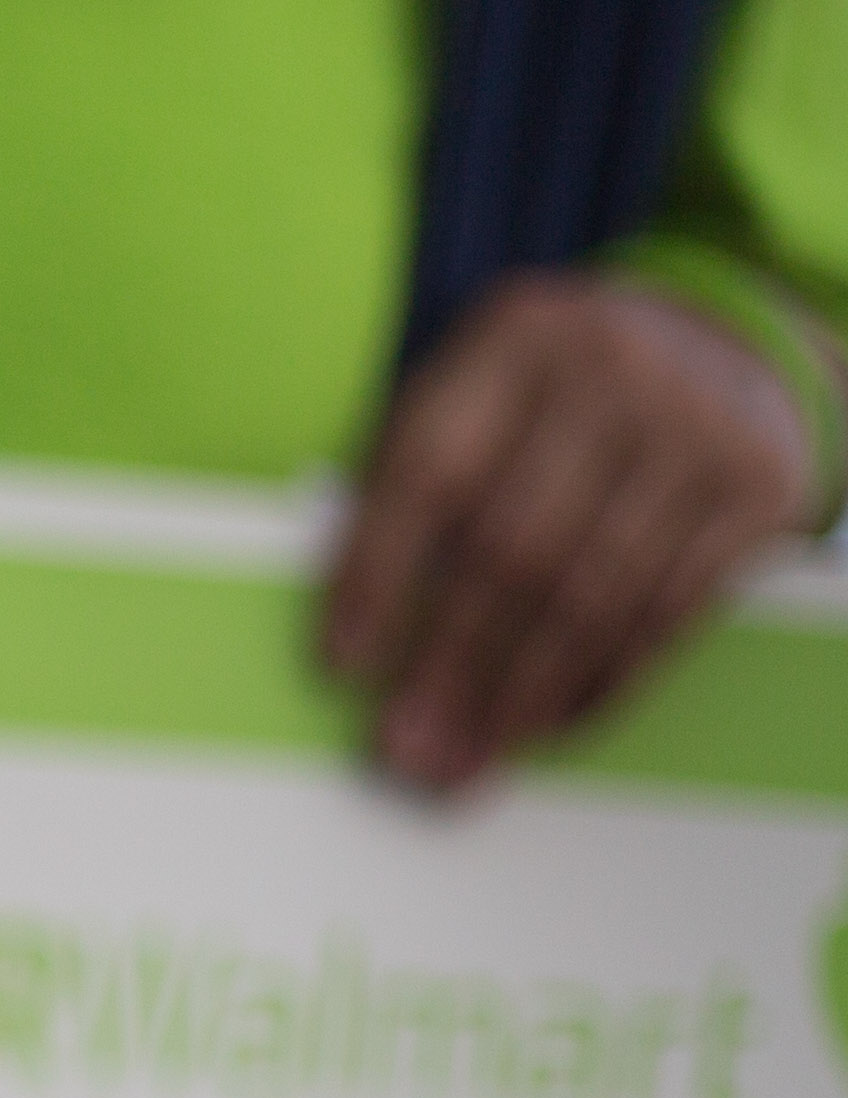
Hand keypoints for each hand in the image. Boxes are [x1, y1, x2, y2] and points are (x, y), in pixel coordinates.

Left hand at [318, 268, 825, 794]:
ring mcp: (698, 425)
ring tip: (466, 762)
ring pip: (592, 593)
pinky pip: (666, 610)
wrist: (721, 345)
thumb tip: (353, 634)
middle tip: (405, 754)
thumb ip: (411, 481)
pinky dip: (600, 682)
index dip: (377, 575)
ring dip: (520, 697)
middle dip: (450, 665)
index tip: (339, 665)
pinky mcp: (757, 485)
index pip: (429, 470)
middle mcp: (616, 369)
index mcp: (517, 335)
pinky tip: (547, 728)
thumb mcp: (479, 392)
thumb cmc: (552, 395)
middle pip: (513, 546)